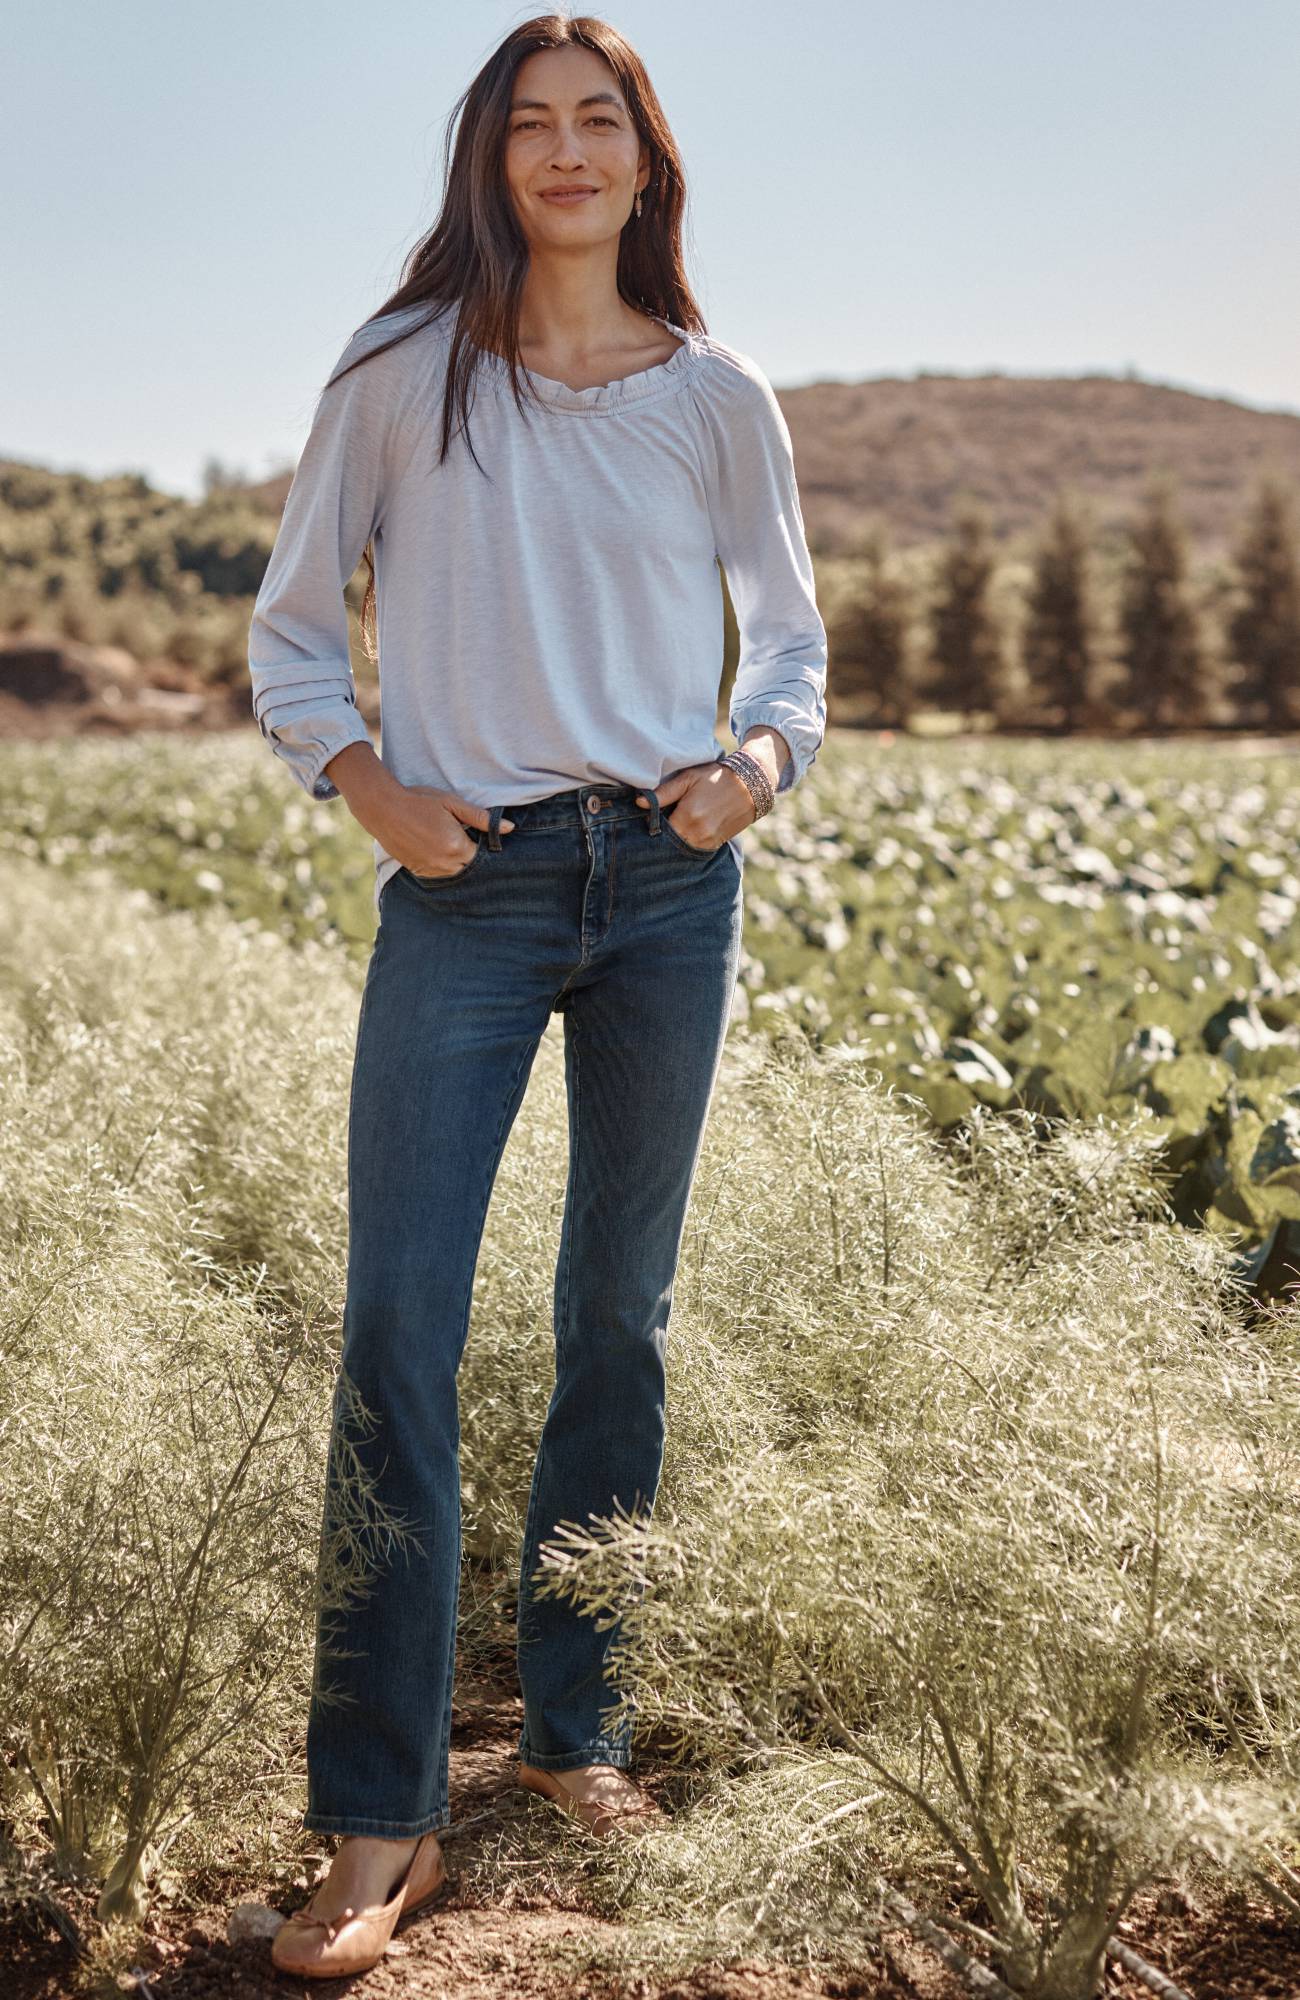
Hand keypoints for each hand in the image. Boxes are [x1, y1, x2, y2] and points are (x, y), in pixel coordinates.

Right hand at [380, 784, 515, 877]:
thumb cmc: (419, 801)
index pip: (482, 855)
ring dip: (457, 860)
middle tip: (461, 835)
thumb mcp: (452, 804)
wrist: (383, 809)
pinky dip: (442, 864)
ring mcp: (431, 870)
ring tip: (446, 840)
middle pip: (470, 866)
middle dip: (470, 853)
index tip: (477, 833)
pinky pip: (439, 873)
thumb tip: (509, 828)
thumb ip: (480, 818)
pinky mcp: (419, 871)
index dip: (482, 844)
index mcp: (457, 847)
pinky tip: (435, 847)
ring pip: (456, 872)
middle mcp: (446, 864)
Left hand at [635, 761, 756, 849]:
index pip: (659, 831)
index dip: (652, 826)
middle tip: (658, 826)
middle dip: (662, 837)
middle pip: (669, 844)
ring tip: (673, 828)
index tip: (648, 820)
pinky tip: (685, 833)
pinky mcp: (715, 846)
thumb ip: (663, 793)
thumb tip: (638, 802)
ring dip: (674, 842)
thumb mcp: (688, 779)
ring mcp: (708, 842)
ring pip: (681, 849)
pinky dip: (687, 844)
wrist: (750, 785)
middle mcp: (697, 834)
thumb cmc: (716, 778)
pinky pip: (694, 850)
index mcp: (687, 817)